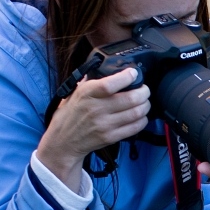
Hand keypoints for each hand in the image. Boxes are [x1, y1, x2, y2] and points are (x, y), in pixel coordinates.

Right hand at [37, 68, 149, 191]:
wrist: (63, 141)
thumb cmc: (70, 114)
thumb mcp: (75, 92)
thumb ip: (90, 80)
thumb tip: (107, 68)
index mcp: (87, 93)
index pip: (110, 84)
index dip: (127, 77)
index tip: (133, 73)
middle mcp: (97, 109)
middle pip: (130, 99)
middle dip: (144, 92)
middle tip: (144, 90)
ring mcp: (105, 125)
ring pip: (136, 113)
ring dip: (145, 106)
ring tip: (144, 102)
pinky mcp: (110, 137)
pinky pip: (134, 128)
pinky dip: (142, 120)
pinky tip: (140, 116)